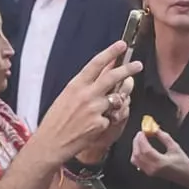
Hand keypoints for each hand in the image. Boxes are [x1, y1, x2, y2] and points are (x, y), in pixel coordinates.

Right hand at [29, 42, 141, 167]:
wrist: (50, 143)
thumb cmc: (55, 121)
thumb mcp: (66, 97)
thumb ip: (84, 86)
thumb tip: (100, 75)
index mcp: (75, 85)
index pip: (96, 64)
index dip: (110, 52)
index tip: (121, 45)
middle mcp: (86, 95)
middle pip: (113, 77)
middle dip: (128, 69)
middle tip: (138, 65)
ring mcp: (94, 109)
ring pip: (117, 99)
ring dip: (118, 101)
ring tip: (108, 108)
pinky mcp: (100, 124)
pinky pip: (111, 118)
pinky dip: (107, 121)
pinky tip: (94, 127)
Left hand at [131, 128, 188, 188]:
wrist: (186, 177)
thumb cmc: (183, 163)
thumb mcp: (175, 147)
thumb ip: (164, 137)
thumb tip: (155, 129)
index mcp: (160, 163)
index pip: (145, 150)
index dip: (142, 139)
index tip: (142, 131)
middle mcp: (153, 168)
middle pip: (138, 154)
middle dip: (137, 142)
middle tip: (140, 133)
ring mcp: (149, 172)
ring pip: (135, 159)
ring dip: (135, 148)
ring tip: (140, 139)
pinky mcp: (149, 173)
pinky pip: (137, 163)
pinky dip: (136, 154)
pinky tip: (140, 148)